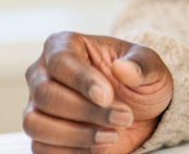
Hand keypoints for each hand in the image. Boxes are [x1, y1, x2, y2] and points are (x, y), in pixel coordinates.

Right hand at [24, 32, 172, 153]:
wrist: (142, 111)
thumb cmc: (140, 80)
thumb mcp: (152, 67)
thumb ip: (141, 64)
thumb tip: (123, 68)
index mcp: (65, 45)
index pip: (61, 60)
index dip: (82, 80)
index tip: (107, 96)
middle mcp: (43, 74)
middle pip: (46, 95)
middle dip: (86, 111)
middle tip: (123, 117)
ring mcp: (38, 105)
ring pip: (36, 124)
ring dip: (76, 135)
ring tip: (112, 135)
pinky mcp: (41, 133)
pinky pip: (41, 147)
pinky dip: (72, 151)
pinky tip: (100, 146)